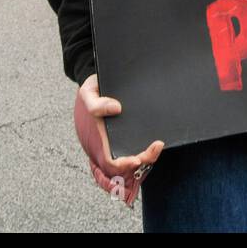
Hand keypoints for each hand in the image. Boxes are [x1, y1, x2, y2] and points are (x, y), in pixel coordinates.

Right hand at [74, 74, 163, 206]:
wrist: (100, 82)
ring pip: (134, 158)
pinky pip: (138, 147)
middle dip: (143, 160)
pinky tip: (156, 144)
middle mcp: (110, 144)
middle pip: (127, 164)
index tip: (136, 160)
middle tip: (156, 147)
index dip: (123, 165)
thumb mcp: (89, 93)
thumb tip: (116, 108)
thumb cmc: (93, 89)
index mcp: (99, 139)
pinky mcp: (129, 133)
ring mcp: (120, 140)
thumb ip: (95, 103)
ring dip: (148, 157)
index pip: (110, 162)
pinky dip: (148, 150)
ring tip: (158, 145)